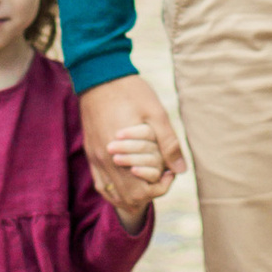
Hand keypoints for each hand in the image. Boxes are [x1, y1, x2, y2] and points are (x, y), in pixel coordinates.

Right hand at [82, 72, 182, 219]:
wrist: (100, 74)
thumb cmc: (131, 92)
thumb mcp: (157, 113)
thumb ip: (169, 142)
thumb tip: (181, 169)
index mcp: (123, 152)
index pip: (141, 191)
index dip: (161, 187)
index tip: (170, 172)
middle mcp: (106, 160)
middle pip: (127, 197)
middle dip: (147, 194)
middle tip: (160, 177)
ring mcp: (96, 157)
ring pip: (112, 194)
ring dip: (130, 196)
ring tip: (146, 183)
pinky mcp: (90, 151)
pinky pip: (100, 183)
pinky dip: (114, 190)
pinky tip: (125, 184)